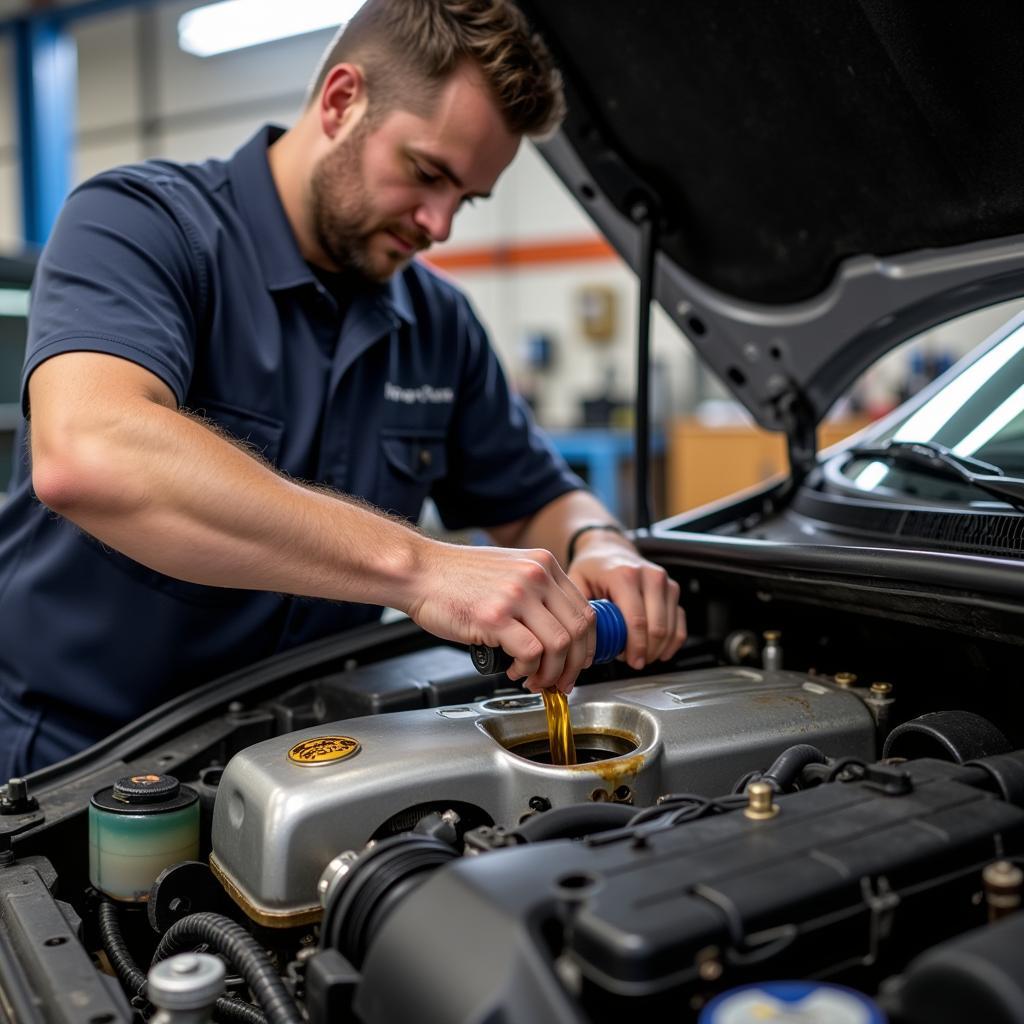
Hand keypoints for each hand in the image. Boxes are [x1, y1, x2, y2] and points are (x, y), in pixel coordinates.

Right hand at [404, 540, 595, 692]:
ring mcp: (517, 595)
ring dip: (551, 673)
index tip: (578, 662)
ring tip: (534, 680)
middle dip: (573, 665)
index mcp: (543, 564)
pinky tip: (513, 670)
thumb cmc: (455, 577)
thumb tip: (557, 633)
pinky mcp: (495, 617)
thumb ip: (536, 592)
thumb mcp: (509, 570)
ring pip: (559, 645)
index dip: (585, 644)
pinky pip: (530, 653)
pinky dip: (527, 670)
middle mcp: (535, 576)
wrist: (419, 571)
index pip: (584, 610)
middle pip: (577, 630)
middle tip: (561, 682)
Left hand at [567, 538, 685, 669]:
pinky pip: (681, 621)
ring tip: (641, 655)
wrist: (608, 549)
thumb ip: (578, 609)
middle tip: (634, 662)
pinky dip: (673, 641)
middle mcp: (649, 576)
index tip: (631, 662)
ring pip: (671, 627)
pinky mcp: (673, 589)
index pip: (636, 619)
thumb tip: (579, 640)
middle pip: (657, 627)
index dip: (636, 647)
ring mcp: (664, 582)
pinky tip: (661, 652)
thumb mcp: (577, 584)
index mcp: (624, 575)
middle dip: (648, 651)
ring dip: (658, 648)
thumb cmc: (592, 569)